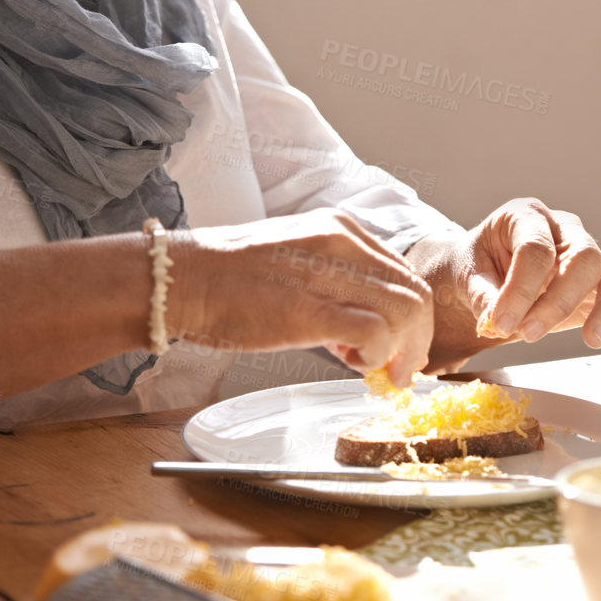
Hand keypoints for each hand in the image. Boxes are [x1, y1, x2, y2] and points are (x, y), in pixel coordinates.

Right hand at [170, 207, 433, 386]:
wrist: (183, 279)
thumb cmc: (229, 279)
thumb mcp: (295, 263)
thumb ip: (333, 285)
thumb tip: (361, 328)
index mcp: (340, 229)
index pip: (403, 273)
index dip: (411, 318)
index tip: (400, 347)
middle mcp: (343, 242)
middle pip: (415, 293)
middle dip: (417, 340)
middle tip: (399, 371)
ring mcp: (329, 273)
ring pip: (406, 312)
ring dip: (400, 352)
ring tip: (373, 370)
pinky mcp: (311, 309)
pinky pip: (376, 333)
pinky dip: (376, 356)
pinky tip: (351, 363)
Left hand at [409, 197, 600, 370]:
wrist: (482, 275)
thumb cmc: (476, 269)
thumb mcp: (467, 277)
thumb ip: (483, 295)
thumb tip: (498, 318)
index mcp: (525, 216)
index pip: (535, 249)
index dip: (520, 289)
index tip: (500, 323)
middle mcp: (563, 229)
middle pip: (581, 258)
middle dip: (557, 301)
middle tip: (528, 333)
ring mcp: (586, 254)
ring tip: (593, 339)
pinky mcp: (599, 283)